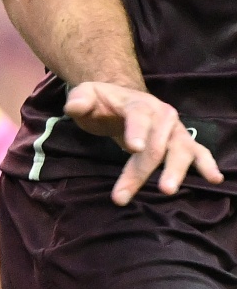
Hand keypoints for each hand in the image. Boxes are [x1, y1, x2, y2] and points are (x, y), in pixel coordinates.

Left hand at [64, 81, 224, 204]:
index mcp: (139, 103)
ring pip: (180, 152)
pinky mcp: (183, 143)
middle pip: (156, 145)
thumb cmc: (102, 102)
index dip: (137, 131)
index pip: (139, 117)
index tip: (133, 148)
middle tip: (124, 193)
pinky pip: (200, 153)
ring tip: (166, 190)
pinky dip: (208, 165)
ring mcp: (176, 130)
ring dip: (175, 171)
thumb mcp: (86, 96)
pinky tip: (214, 179)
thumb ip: (79, 100)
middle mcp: (163, 116)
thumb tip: (75, 107)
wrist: (121, 98)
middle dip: (141, 170)